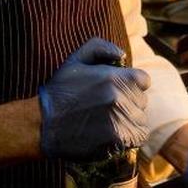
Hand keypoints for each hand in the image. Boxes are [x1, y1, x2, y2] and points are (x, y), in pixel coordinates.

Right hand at [38, 38, 150, 160]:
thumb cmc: (60, 91)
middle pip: (142, 101)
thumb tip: (122, 54)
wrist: (43, 124)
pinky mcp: (117, 140)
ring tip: (110, 122)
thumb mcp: (75, 60)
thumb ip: (100, 47)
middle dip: (130, 104)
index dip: (132, 86)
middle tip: (110, 108)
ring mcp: (120, 120)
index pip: (143, 80)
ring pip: (141, 120)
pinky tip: (114, 135)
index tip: (119, 91)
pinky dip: (129, 137)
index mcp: (116, 77)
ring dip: (130, 121)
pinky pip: (137, 137)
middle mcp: (121, 97)